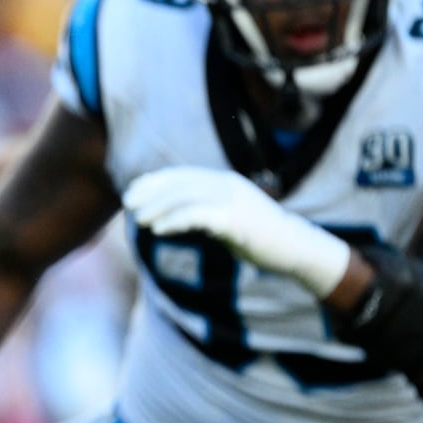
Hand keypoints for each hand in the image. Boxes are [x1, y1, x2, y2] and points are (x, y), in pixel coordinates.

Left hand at [122, 166, 350, 296]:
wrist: (294, 247)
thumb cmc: (258, 235)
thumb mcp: (228, 216)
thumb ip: (204, 211)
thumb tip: (173, 216)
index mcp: (224, 181)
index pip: (182, 175)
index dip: (155, 181)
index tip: (133, 190)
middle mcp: (227, 185)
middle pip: (180, 184)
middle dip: (151, 193)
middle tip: (127, 203)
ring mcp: (233, 200)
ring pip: (185, 198)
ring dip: (158, 208)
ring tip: (138, 220)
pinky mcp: (236, 219)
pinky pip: (198, 216)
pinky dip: (174, 221)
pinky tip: (157, 230)